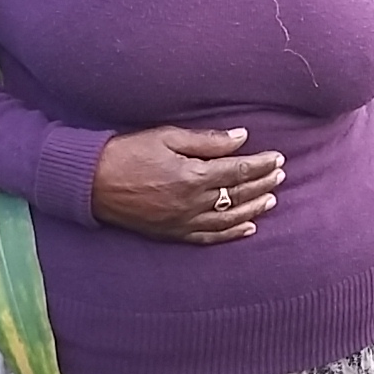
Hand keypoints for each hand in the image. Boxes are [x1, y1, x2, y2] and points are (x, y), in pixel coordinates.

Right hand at [91, 126, 283, 244]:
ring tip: (272, 200)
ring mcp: (183, 221)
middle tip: (281, 175)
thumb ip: (207, 140)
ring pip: (229, 218)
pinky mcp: (173, 233)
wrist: (92, 182)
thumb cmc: (127, 152)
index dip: (261, 164)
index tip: (277, 157)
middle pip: (239, 194)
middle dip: (263, 184)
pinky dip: (231, 234)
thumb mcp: (167, 136)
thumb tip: (241, 137)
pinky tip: (248, 228)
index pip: (239, 171)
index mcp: (193, 175)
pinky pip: (209, 237)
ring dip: (254, 209)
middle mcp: (193, 203)